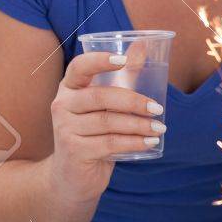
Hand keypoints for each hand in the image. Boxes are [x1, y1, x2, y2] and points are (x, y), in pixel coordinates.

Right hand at [47, 51, 165, 202]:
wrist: (72, 176)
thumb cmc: (94, 133)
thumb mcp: (106, 105)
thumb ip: (124, 76)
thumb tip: (143, 45)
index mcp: (69, 88)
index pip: (79, 67)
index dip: (99, 61)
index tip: (123, 60)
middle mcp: (62, 105)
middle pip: (100, 97)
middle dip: (134, 101)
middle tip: (158, 109)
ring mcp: (65, 129)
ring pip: (108, 122)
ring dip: (139, 125)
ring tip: (160, 129)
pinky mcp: (74, 151)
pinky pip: (109, 143)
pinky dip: (134, 142)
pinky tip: (150, 143)